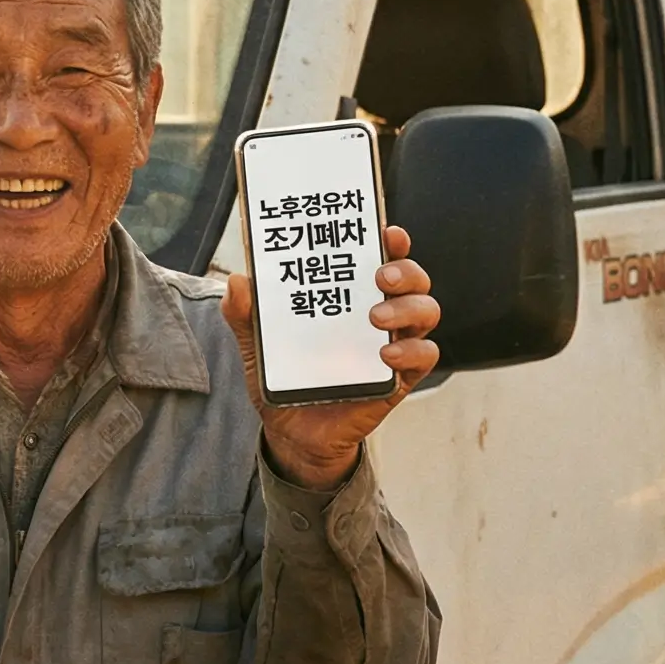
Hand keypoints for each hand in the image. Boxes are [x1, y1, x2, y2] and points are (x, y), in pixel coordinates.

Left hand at [221, 224, 439, 490]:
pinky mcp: (398, 379)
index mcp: (350, 294)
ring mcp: (393, 344)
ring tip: (375, 318)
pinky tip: (385, 355)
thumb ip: (244, 313)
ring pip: (426, 311)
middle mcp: (380, 313)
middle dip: (404, 270)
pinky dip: (412, 351)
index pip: (381, 256)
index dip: (390, 241)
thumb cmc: (284, 375)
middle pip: (413, 278)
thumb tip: (238, 282)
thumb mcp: (257, 343)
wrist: (291, 432)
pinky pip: (424, 357)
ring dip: (408, 308)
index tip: (385, 231)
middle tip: (379, 277)